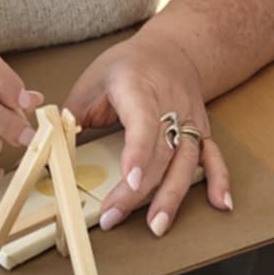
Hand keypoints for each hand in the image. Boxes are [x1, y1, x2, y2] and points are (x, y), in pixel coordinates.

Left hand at [64, 27, 230, 235]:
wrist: (172, 49)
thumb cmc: (127, 65)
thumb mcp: (92, 80)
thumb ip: (73, 115)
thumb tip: (51, 148)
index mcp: (139, 87)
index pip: (142, 123)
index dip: (137, 153)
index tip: (129, 181)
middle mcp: (169, 104)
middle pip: (160, 151)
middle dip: (138, 189)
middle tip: (114, 217)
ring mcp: (189, 119)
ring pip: (186, 159)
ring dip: (173, 195)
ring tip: (158, 225)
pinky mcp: (201, 130)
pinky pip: (213, 156)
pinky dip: (219, 180)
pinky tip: (221, 204)